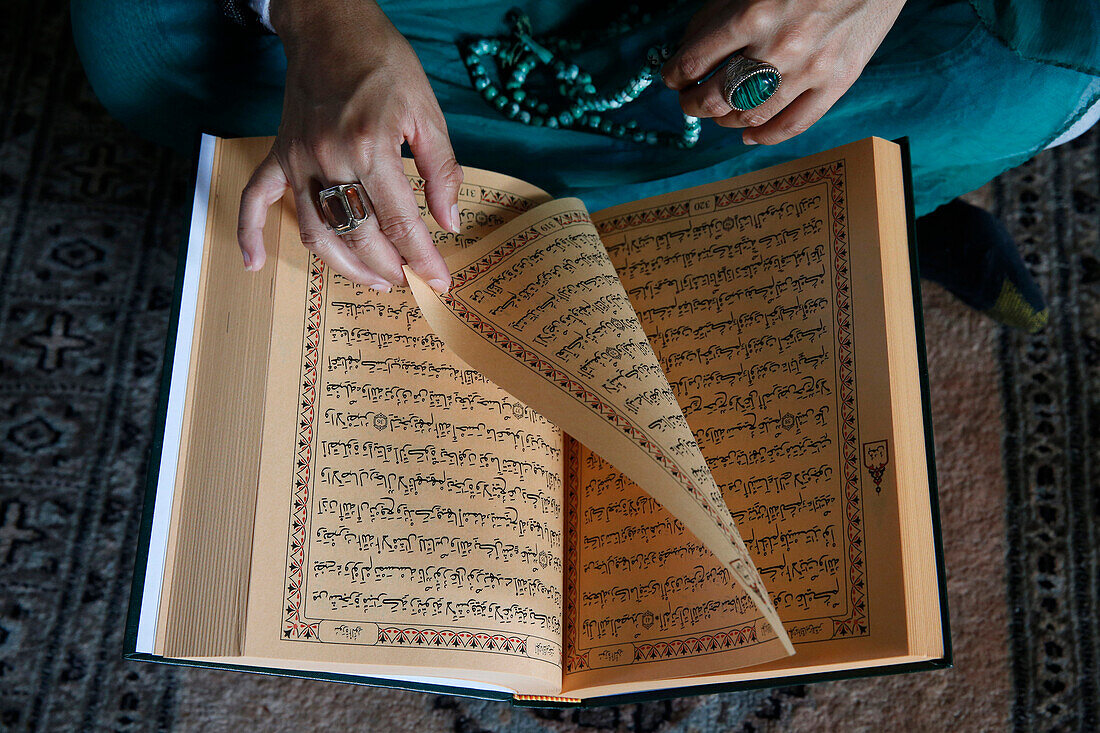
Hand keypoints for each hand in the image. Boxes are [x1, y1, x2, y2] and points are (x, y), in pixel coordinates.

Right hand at [237, 0, 459, 292]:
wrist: (332, 26)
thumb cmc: (385, 64)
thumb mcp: (428, 112)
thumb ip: (442, 171)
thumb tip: (449, 223)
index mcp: (371, 146)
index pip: (400, 221)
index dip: (423, 258)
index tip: (439, 282)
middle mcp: (329, 157)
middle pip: (358, 235)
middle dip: (389, 267)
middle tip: (410, 282)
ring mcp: (298, 158)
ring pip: (316, 232)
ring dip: (344, 266)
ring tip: (374, 279)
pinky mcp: (280, 154)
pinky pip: (256, 199)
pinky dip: (250, 233)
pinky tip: (253, 263)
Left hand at [662, 0, 906, 144]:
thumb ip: (718, 14)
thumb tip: (688, 47)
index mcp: (751, 14)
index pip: (693, 62)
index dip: (674, 76)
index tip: (671, 79)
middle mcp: (778, 46)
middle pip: (716, 97)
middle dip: (692, 104)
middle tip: (689, 101)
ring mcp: (809, 70)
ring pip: (749, 116)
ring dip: (724, 120)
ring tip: (719, 114)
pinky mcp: (837, 83)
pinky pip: (792, 125)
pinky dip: (764, 136)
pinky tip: (748, 135)